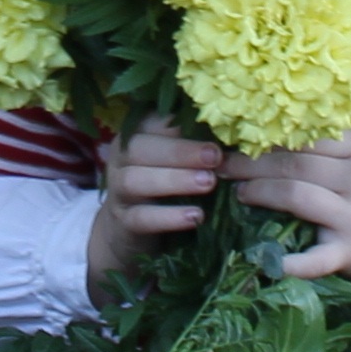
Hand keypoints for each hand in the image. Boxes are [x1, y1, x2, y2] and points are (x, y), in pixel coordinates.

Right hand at [85, 118, 224, 299]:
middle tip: (215, 157)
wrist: (130, 230)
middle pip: (139, 148)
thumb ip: (193, 143)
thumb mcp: (174, 160)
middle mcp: (121, 159)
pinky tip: (196, 216)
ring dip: (174, 180)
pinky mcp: (123, 223)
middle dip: (179, 151)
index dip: (181, 123)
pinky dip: (168, 217)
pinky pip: (141, 218)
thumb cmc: (162, 184)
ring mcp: (118, 191)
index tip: (216, 127)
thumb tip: (232, 130)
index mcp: (135, 135)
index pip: (152, 122)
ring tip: (208, 183)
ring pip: (135, 180)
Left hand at [227, 132, 350, 310]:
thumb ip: (340, 152)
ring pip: (295, 195)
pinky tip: (265, 260)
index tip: (244, 139)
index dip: (271, 138)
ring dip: (258, 192)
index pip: (308, 138)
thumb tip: (281, 141)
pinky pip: (315, 257)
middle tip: (223, 165)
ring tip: (238, 192)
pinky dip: (290, 261)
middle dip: (252, 163)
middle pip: (295, 164)